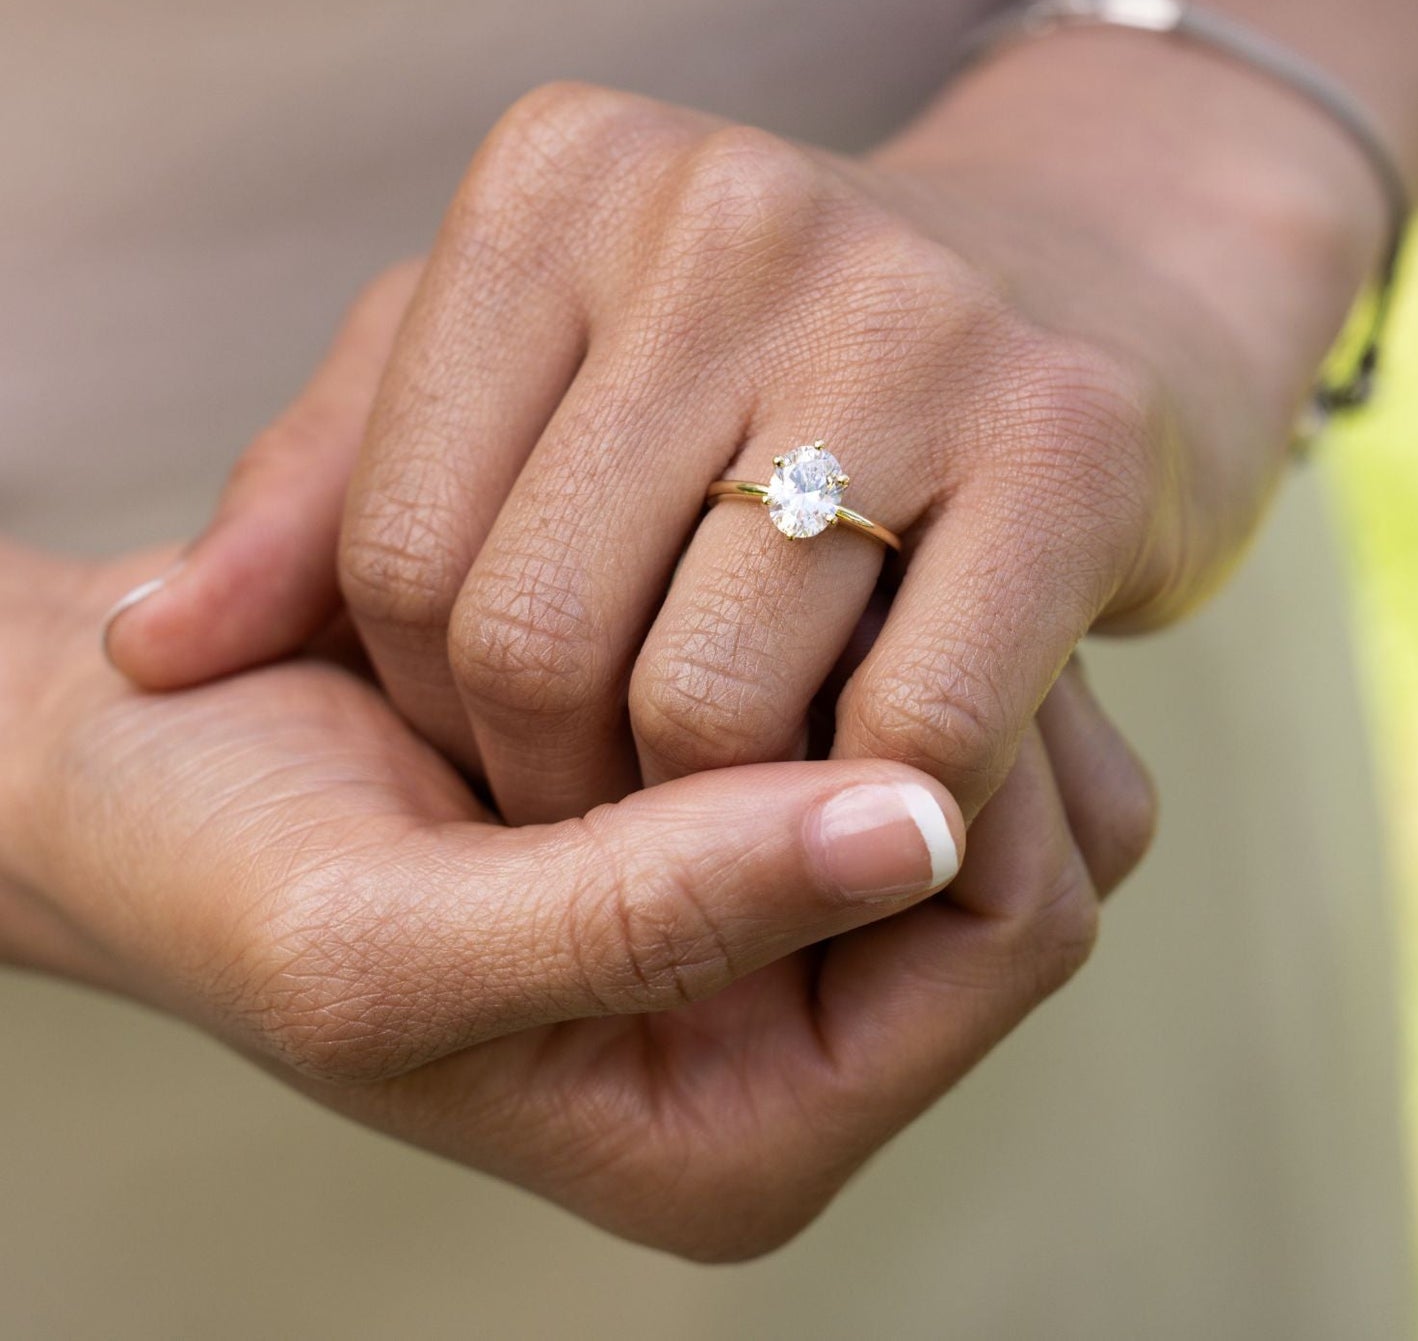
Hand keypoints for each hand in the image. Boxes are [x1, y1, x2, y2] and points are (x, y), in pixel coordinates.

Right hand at [2, 539, 1148, 1259]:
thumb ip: (643, 921)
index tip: (845, 618)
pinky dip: (840, 600)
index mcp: (744, 1123)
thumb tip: (920, 830)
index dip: (964, 761)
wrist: (132, 758)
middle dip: (938, 680)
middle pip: (1037, 830)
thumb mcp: (385, 941)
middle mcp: (796, 1029)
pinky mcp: (743, 798)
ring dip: (892, 624)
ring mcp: (780, 903)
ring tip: (750, 550)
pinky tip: (734, 541)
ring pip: (983, 737)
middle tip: (805, 561)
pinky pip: (888, 681)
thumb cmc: (210, 865)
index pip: (1017, 927)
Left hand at [109, 72, 1354, 835]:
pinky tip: (859, 791)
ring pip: (705, 700)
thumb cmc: (779, 360)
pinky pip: (908, 723)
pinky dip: (863, 810)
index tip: (511, 740)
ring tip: (719, 799)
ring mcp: (911, 320)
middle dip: (554, 777)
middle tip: (611, 801)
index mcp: (564, 184)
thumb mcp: (529, 375)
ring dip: (697, 814)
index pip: (396, 544)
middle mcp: (729, 217)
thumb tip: (155, 646)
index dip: (433, 703)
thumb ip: (332, 489)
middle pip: (531, 631)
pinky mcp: (1070, 443)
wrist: (1091, 288)